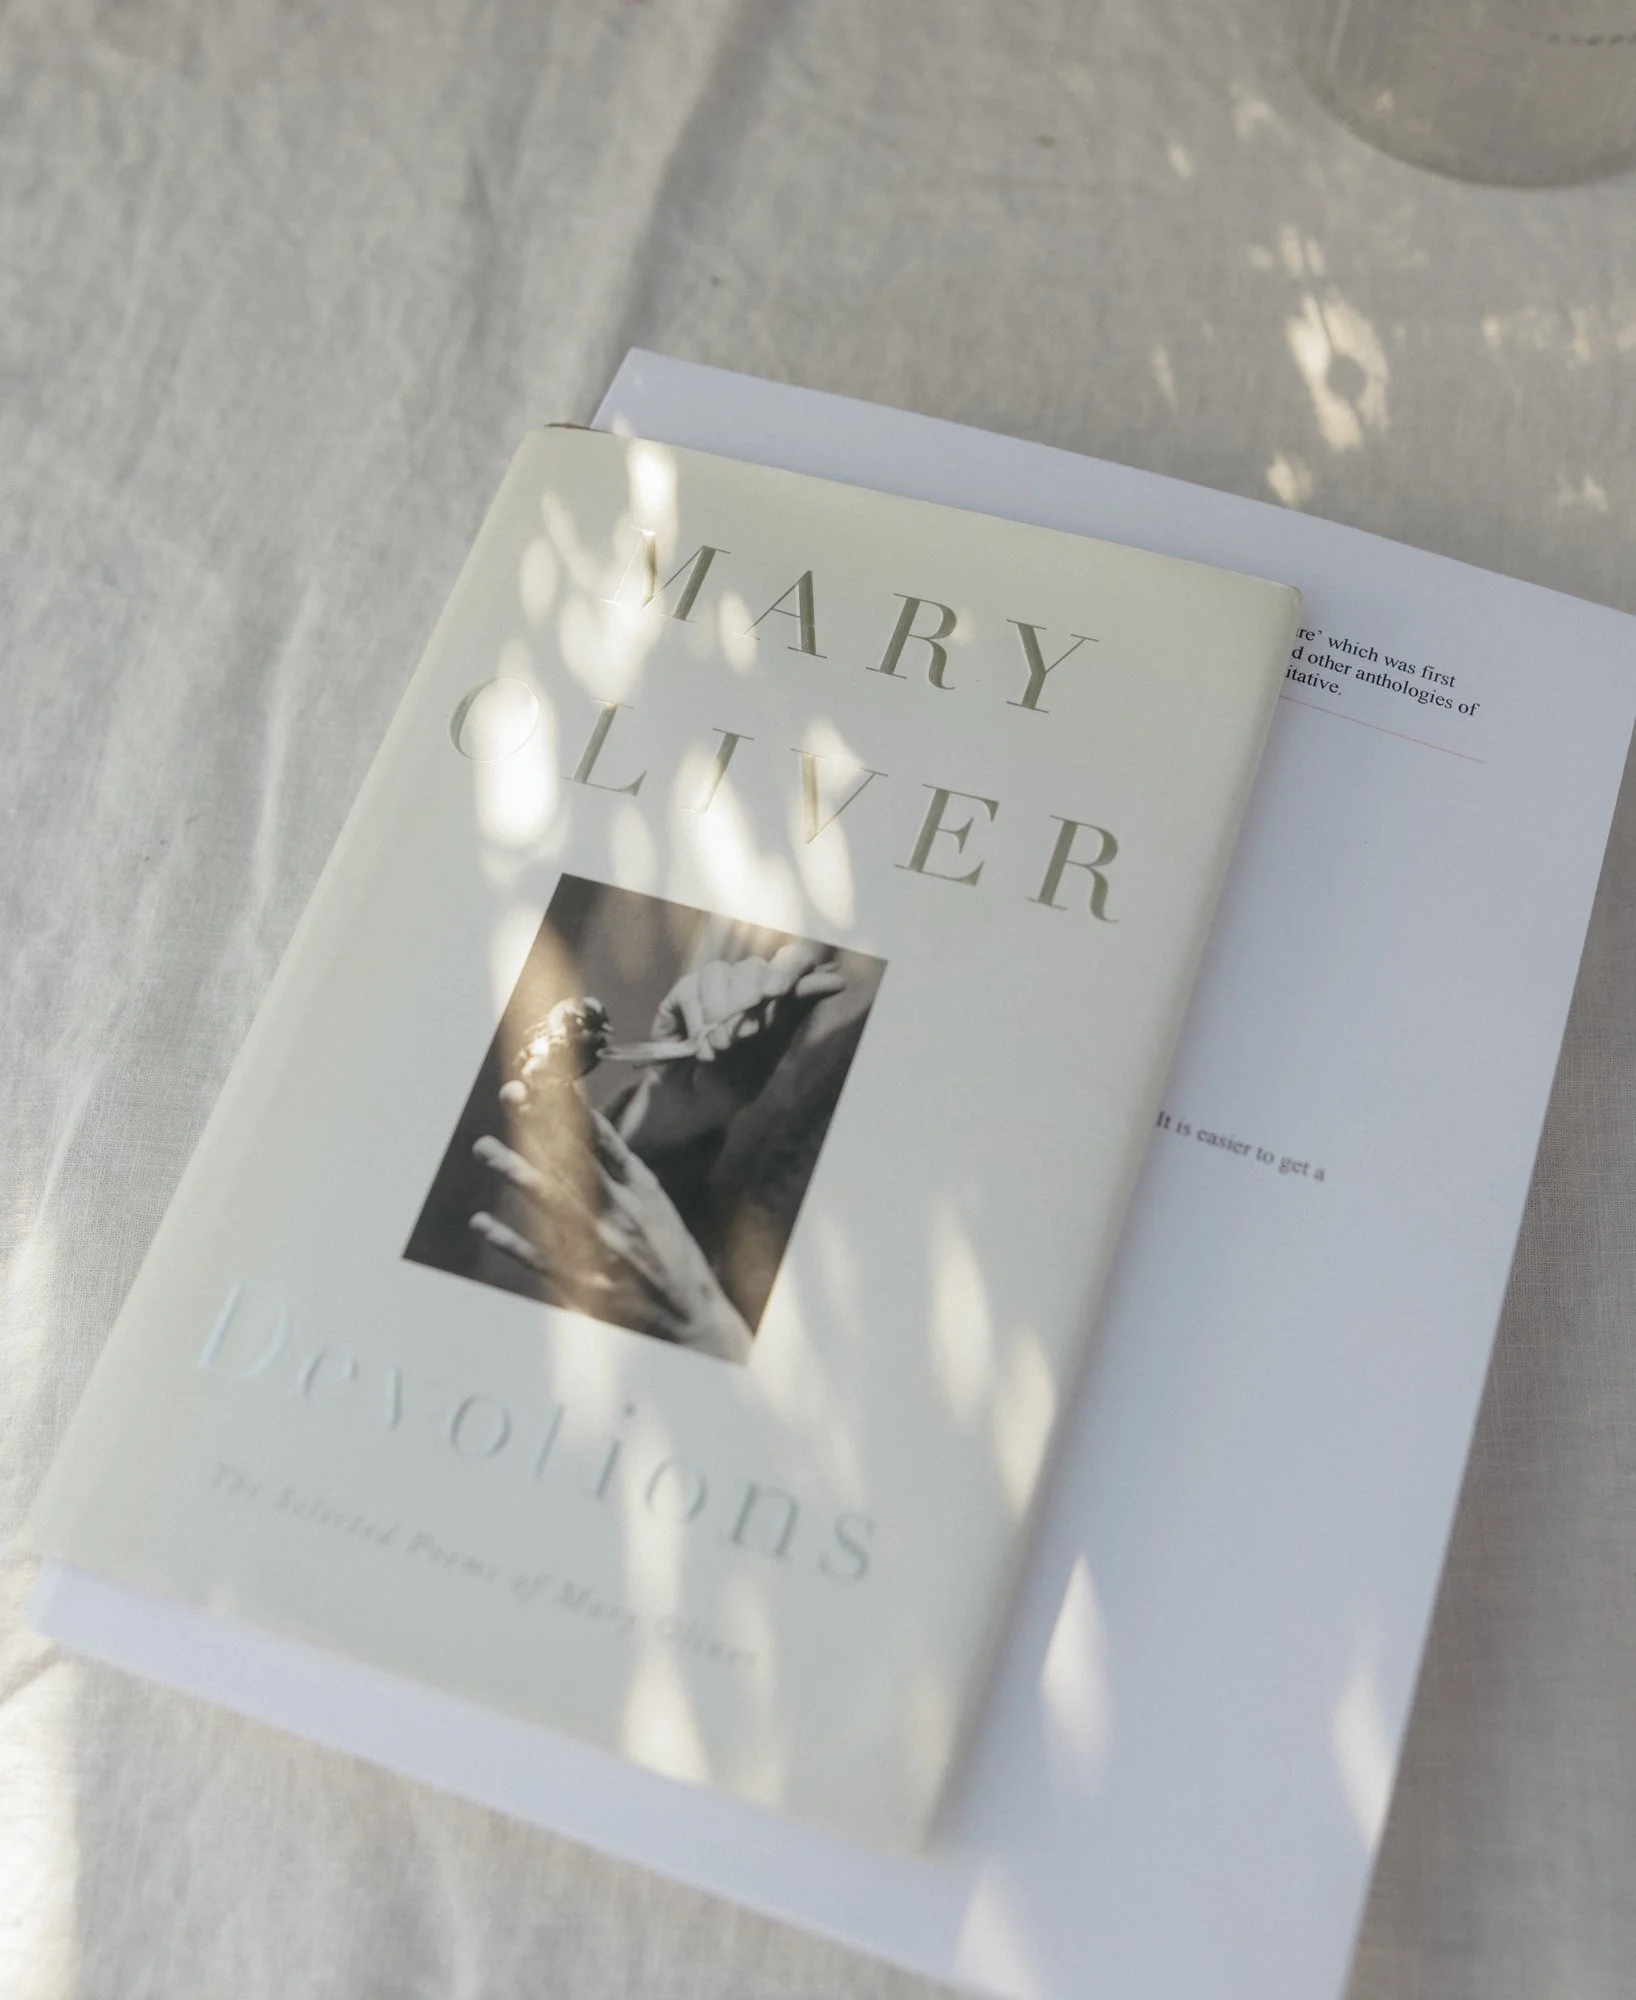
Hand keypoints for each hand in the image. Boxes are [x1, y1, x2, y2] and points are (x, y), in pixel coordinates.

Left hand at [469, 1112, 751, 1361]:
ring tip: (484, 1147)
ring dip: (515, 1170)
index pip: (601, 1137)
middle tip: (510, 1092)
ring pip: (551, 1200)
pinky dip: (507, 1240)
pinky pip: (537, 1256)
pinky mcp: (581, 1281)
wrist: (693, 1320)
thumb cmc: (675, 1257)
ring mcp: (598, 1246)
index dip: (568, 1105)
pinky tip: (480, 1222)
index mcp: (641, 1189)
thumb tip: (593, 1133)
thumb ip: (625, 1172)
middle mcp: (620, 1211)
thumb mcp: (659, 1205)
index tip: (543, 1077)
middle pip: (572, 1157)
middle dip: (539, 1123)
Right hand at [622, 943, 845, 1154]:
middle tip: (745, 1035)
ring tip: (719, 1049)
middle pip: (755, 967)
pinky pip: (691, 988)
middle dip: (750, 999)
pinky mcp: (685, 992)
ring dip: (721, 1012)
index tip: (779, 992)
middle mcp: (747, 984)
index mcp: (777, 998)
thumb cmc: (733, 1085)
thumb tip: (839, 978)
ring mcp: (715, 985)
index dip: (792, 968)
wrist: (691, 1107)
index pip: (794, 962)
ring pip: (720, 971)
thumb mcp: (767, 1058)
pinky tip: (698, 1045)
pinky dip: (697, 1019)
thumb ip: (793, 1016)